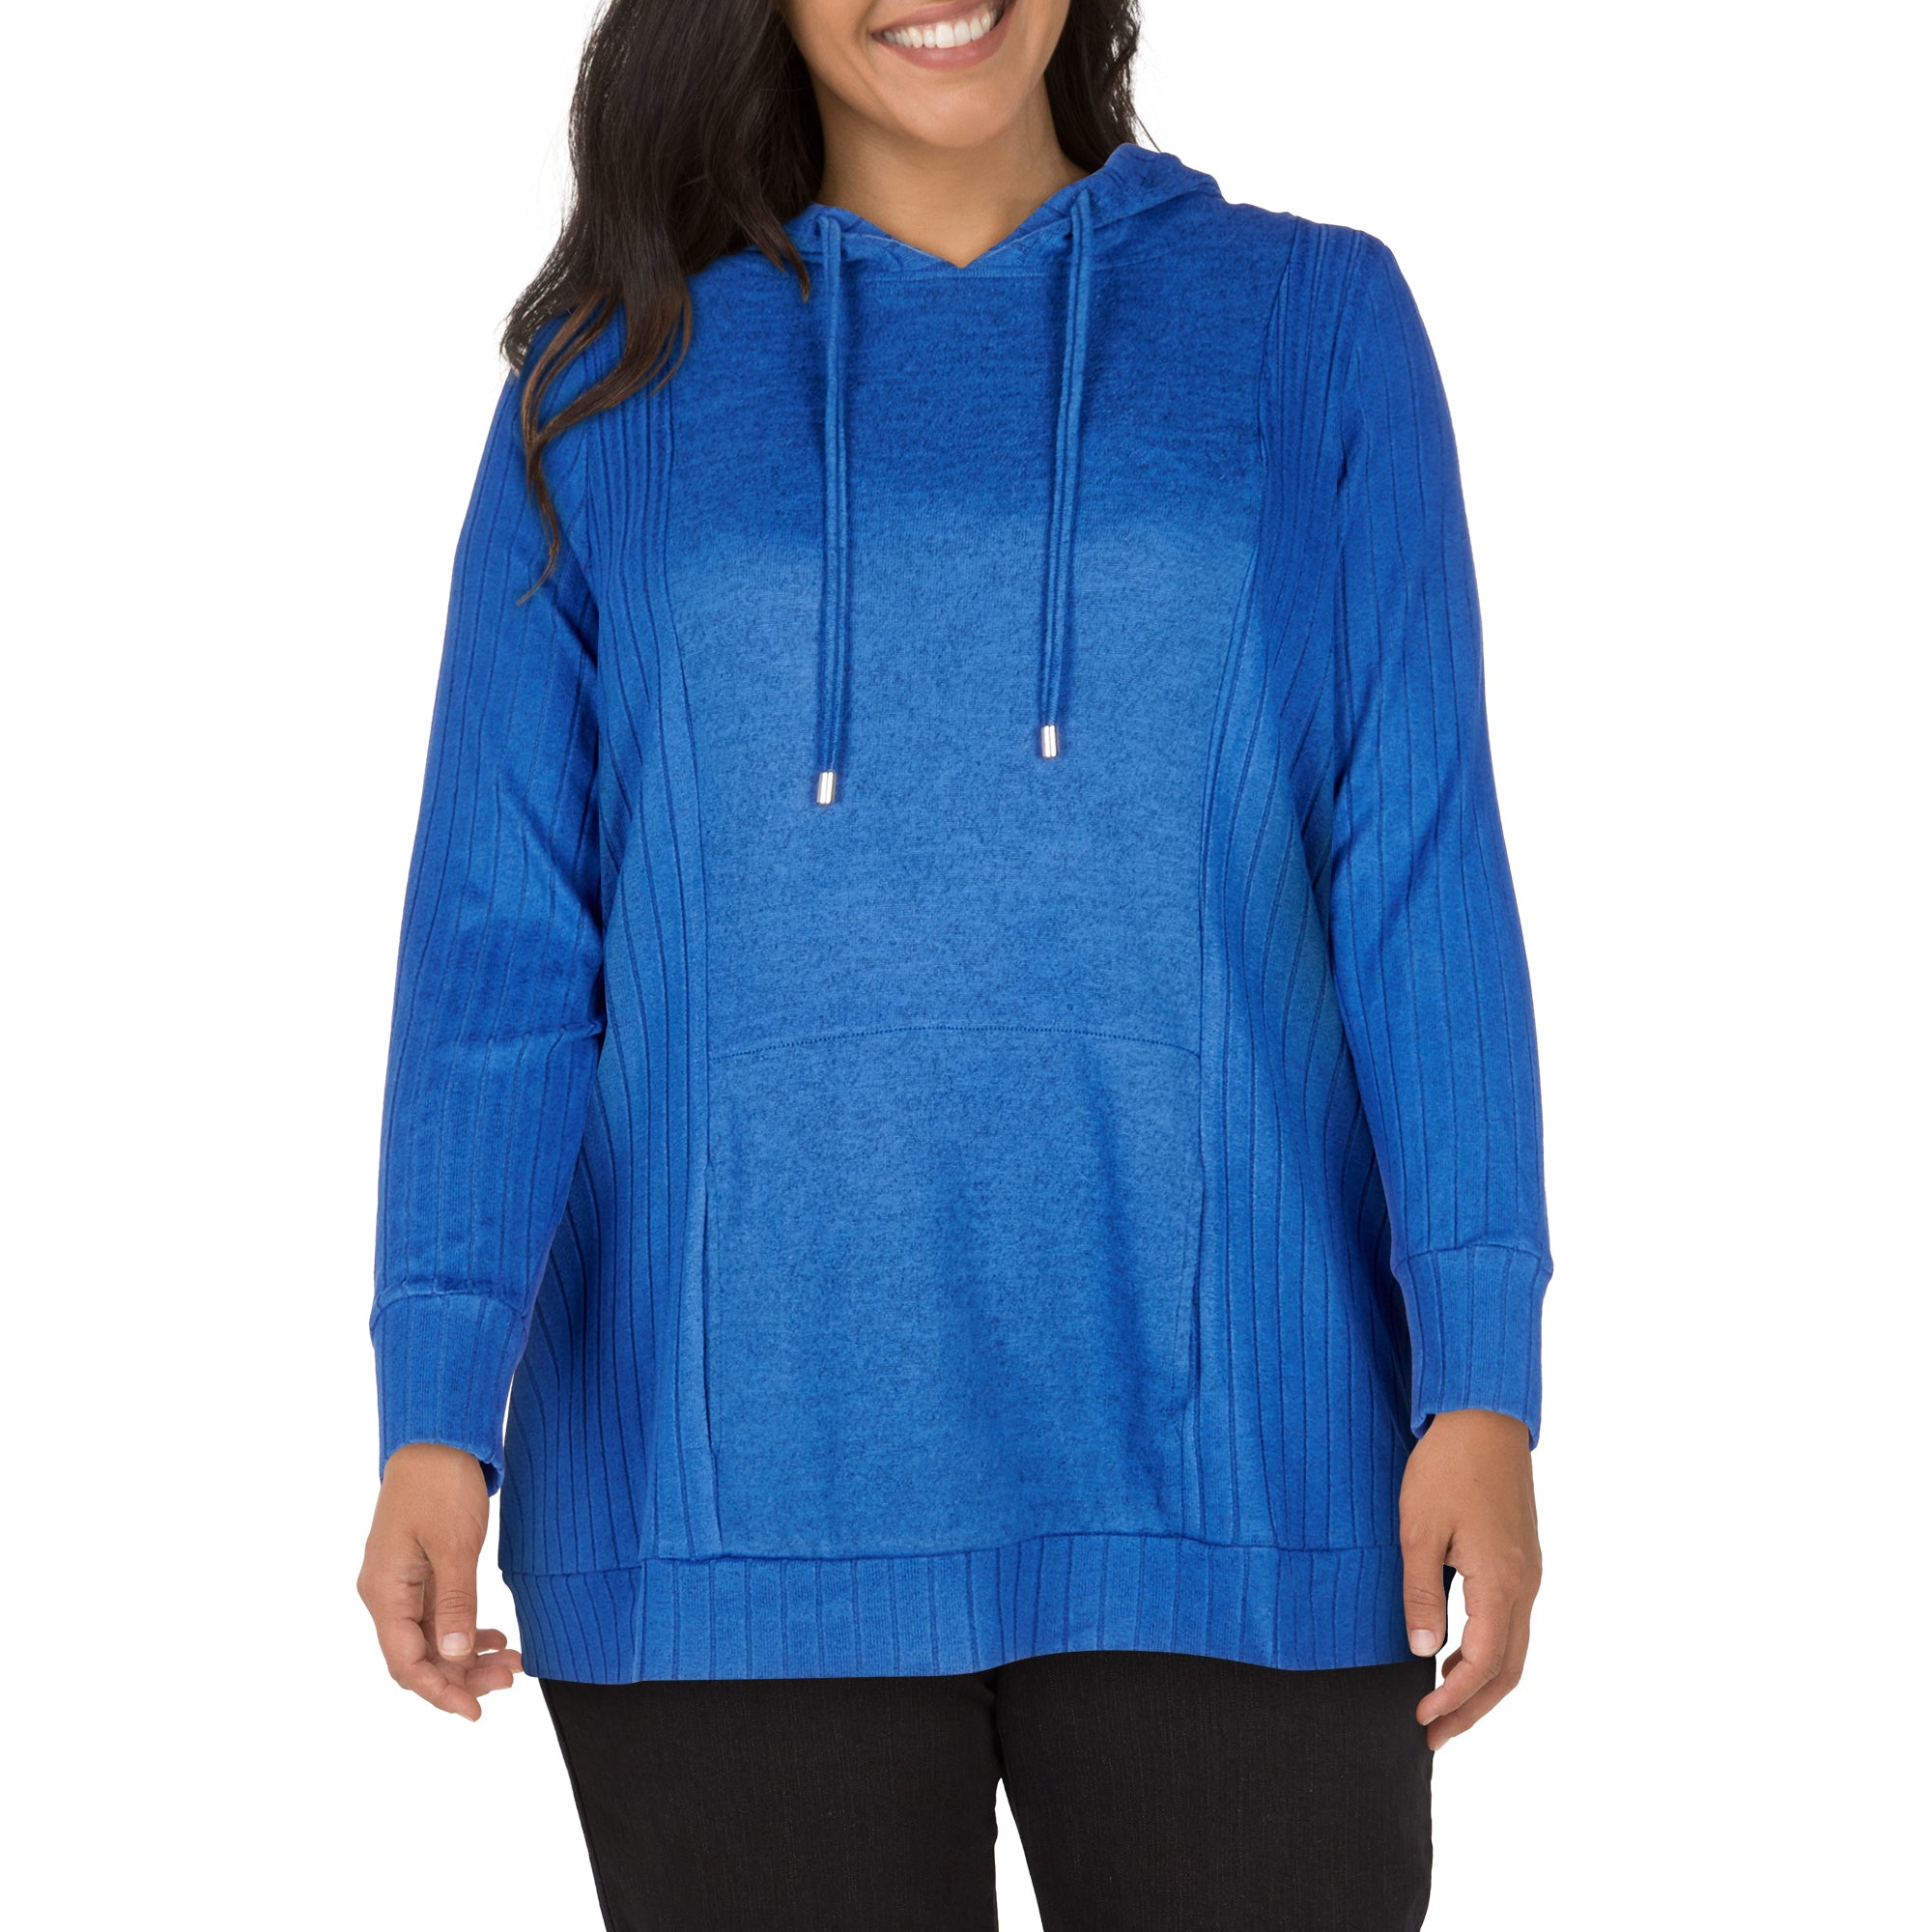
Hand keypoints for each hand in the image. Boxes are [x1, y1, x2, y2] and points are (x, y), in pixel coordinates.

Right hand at [357, 1442, 522, 1719]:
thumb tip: (456, 1655)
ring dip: (467, 1656)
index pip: (406, 1663)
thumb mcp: (455, 1544)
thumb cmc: (440, 1482)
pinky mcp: (420, 1571)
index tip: (475, 1710)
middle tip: (508, 1680)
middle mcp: (386, 1593)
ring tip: (510, 1663)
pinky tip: (494, 1637)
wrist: (438, 1436)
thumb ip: (455, 1602)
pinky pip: (438, 1616)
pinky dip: (465, 1630)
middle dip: (461, 1677)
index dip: (439, 1691)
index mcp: (384, 1591)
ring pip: (432, 1639)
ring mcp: (402, 1582)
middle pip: (418, 1657)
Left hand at [1399, 1407, 1539, 1747]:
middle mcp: (1526, 1584)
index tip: (1421, 1720)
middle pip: (1508, 1670)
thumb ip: (1421, 1592)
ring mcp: (1529, 1571)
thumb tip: (1423, 1653)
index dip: (1454, 1699)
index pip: (1485, 1664)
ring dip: (1481, 1684)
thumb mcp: (1418, 1528)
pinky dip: (1489, 1653)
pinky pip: (1512, 1623)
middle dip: (1471, 1709)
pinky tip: (1456, 1655)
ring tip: (1442, 1707)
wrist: (1483, 1414)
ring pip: (1515, 1649)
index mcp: (1502, 1580)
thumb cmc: (1446, 1465)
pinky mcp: (1522, 1558)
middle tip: (1433, 1737)